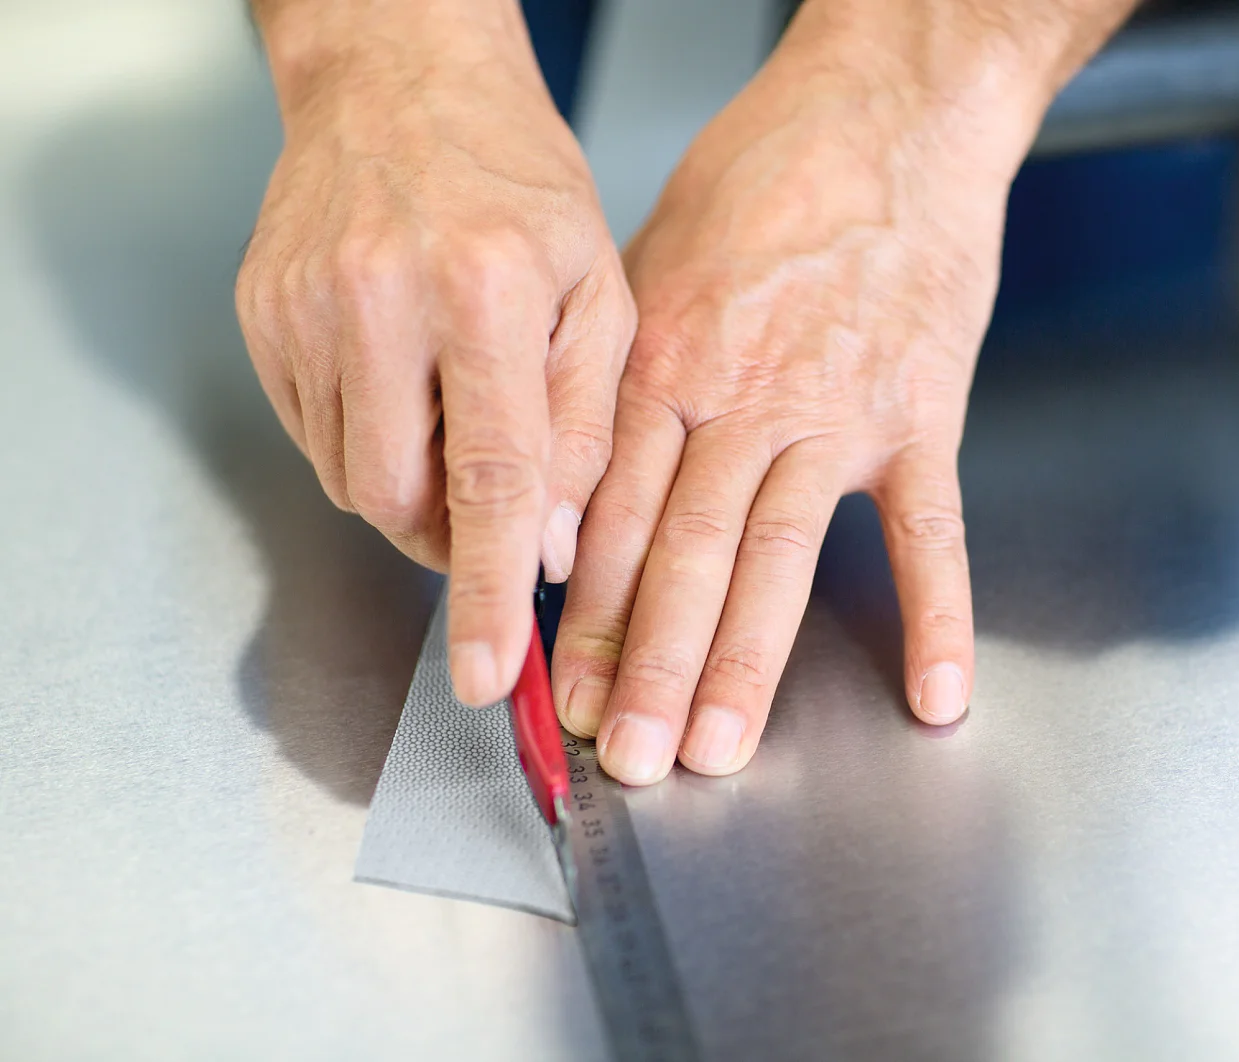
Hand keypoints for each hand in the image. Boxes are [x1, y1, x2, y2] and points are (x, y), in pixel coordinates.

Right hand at [237, 3, 633, 705]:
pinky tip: (404, 383)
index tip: (489, 674)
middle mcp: (379, 299)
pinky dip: (368, 442)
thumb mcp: (599, 290)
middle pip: (402, 497)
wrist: (401, 85)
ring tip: (453, 413)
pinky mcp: (261, 317)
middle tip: (493, 507)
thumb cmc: (519, 183)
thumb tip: (555, 549)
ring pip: (353, 479)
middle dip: (451, 536)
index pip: (489, 479)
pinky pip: (315, 435)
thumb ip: (586, 425)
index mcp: (484, 289)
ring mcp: (303, 309)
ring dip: (412, 489)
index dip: (489, 590)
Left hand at [551, 43, 1032, 783]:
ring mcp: (842, 409)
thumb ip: (618, 378)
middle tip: (622, 752)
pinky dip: (937, 614)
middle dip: (645, 662)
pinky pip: (931, 530)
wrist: (888, 111)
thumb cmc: (767, 177)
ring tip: (716, 747)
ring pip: (782, 554)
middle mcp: (747, 394)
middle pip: (687, 550)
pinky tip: (934, 694)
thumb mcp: (651, 260)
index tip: (554, 685)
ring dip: (746, 660)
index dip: (578, 609)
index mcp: (668, 359)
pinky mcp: (924, 413)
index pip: (610, 510)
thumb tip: (577, 485)